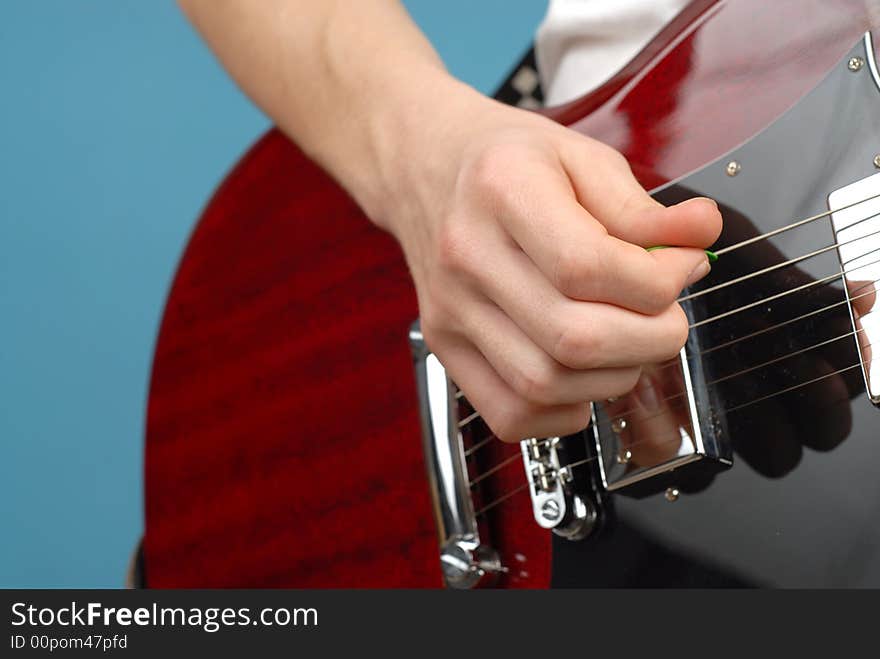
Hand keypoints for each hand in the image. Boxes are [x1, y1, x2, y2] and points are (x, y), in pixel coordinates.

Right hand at [371, 83, 721, 441]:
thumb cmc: (504, 162)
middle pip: (571, 337)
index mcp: (502, 189)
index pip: (587, 266)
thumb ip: (641, 206)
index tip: (682, 268)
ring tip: (629, 340)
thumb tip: (700, 237)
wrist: (425, 168)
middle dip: (650, 339)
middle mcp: (467, 255)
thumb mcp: (580, 156)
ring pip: (544, 384)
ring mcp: (450, 309)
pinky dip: (564, 410)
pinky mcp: (445, 346)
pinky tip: (583, 373)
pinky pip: (510, 413)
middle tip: (667, 316)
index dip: (656, 282)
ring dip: (612, 377)